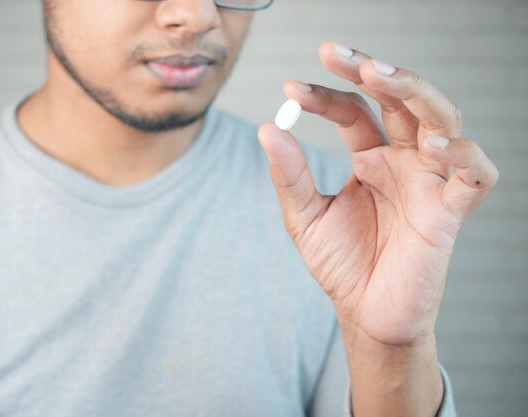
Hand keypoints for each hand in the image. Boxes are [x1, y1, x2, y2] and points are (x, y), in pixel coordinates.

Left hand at [257, 40, 498, 346]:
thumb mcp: (305, 216)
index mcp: (371, 158)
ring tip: (378, 77)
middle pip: (401, 99)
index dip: (325, 95)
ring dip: (415, 92)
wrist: (364, 313)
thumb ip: (290, 176)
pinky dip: (463, 154)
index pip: (355, 110)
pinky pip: (476, 175)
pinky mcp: (450, 211)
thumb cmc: (340, 264)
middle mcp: (404, 161)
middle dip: (373, 70)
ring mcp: (430, 182)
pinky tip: (431, 144)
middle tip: (336, 54)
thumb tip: (267, 127)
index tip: (289, 90)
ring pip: (441, 119)